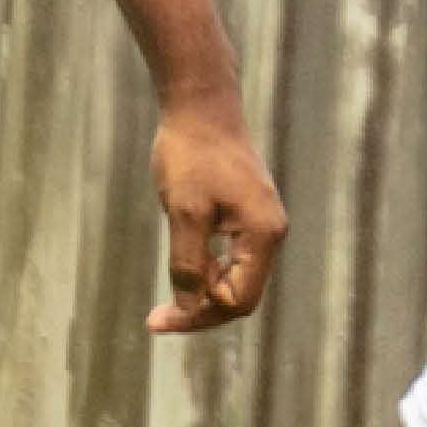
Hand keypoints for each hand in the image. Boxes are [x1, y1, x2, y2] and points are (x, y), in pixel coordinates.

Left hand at [139, 95, 289, 334]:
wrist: (201, 106)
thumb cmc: (192, 154)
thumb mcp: (184, 211)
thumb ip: (188, 263)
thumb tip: (188, 309)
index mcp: (263, 235)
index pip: (238, 299)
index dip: (199, 315)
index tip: (158, 318)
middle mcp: (270, 233)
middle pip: (240, 294)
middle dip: (200, 310)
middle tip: (155, 319)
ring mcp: (261, 224)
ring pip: (235, 278)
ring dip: (201, 292)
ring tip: (164, 302)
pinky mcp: (247, 216)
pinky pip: (231, 258)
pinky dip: (206, 271)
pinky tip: (181, 272)